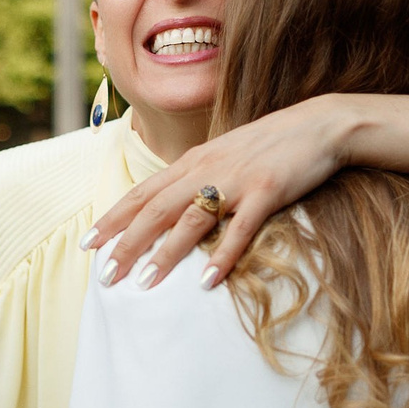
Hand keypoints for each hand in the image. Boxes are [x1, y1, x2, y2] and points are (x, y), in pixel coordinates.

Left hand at [86, 97, 350, 288]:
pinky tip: (207, 281)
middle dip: (126, 244)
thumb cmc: (272, 144)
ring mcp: (236, 180)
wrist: (320, 124)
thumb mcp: (225, 156)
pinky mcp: (267, 190)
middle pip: (155, 210)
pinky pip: (240, 228)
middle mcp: (207, 169)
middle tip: (105, 277)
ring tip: (143, 283)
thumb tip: (174, 207)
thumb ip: (199, 178)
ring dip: (165, 253)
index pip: (142, 193)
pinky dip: (222, 255)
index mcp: (193, 161)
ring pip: (190, 220)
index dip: (113, 218)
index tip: (88, 244)